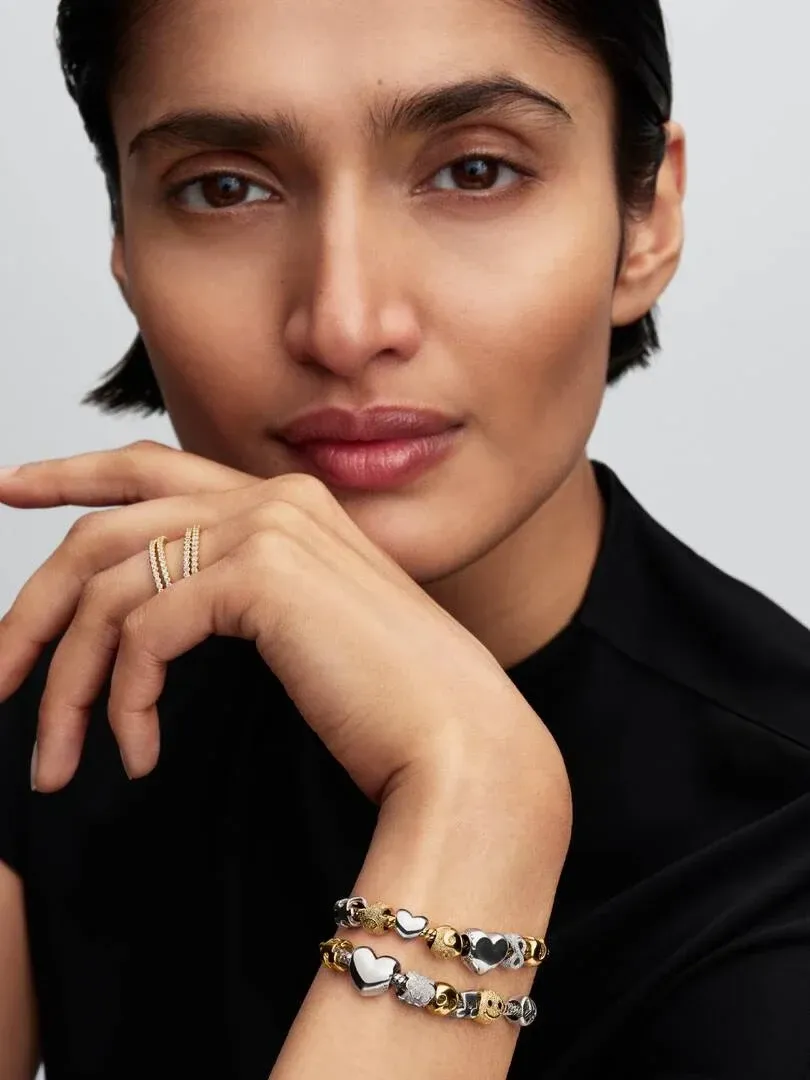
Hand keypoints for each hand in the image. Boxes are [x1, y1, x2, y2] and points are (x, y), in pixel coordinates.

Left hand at [0, 441, 561, 797]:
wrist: (464, 744)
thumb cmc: (394, 706)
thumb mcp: (303, 635)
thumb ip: (239, 599)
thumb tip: (152, 618)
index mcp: (286, 503)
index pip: (153, 468)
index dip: (72, 473)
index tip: (11, 487)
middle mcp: (274, 498)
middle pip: (106, 532)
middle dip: (33, 608)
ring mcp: (271, 528)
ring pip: (111, 590)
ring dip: (69, 684)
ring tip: (59, 762)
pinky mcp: (263, 575)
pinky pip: (144, 633)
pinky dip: (122, 701)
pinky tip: (138, 753)